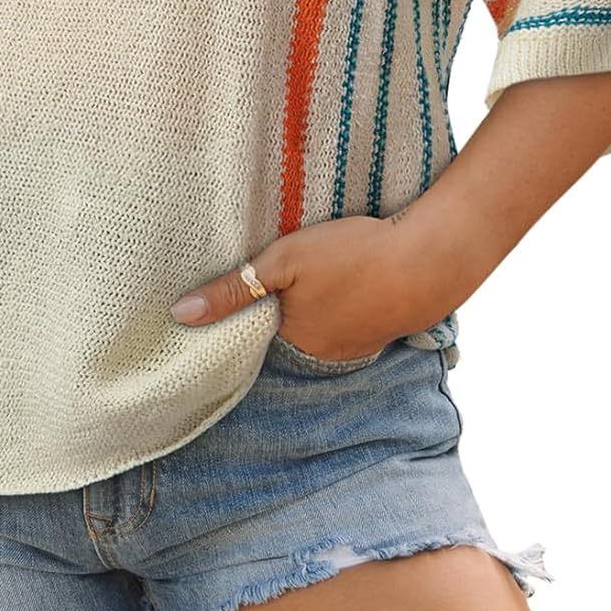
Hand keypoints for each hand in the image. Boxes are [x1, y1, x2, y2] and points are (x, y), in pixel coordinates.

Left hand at [169, 210, 460, 360]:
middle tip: (290, 268)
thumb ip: (232, 290)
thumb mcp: (284, 263)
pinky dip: (346, 300)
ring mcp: (356, 345)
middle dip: (287, 303)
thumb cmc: (353, 256)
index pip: (256, 330)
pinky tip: (351, 276)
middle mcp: (322, 354)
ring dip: (319, 302)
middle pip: (289, 327)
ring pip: (322, 322)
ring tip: (321, 269)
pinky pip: (350, 318)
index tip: (246, 284)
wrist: (429, 260)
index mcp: (293, 340)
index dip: (250, 305)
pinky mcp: (382, 329)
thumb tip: (180, 315)